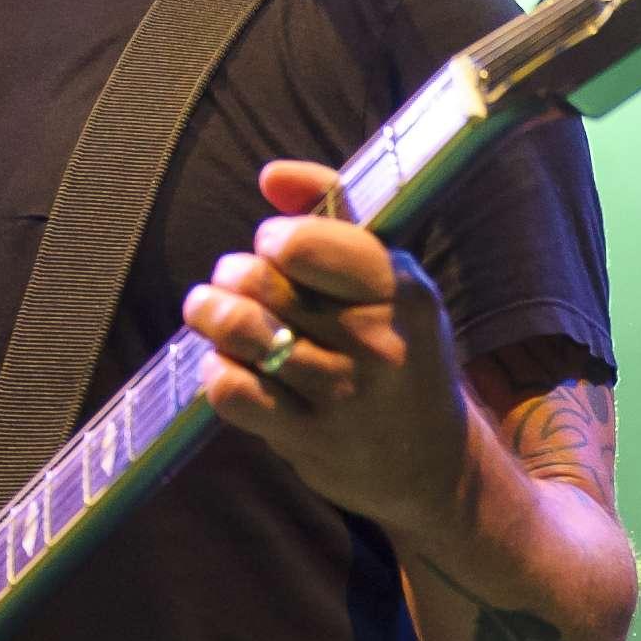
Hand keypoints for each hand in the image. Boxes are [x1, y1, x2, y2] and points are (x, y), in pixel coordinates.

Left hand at [182, 158, 476, 531]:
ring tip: (207, 308)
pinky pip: (230, 389)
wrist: (434, 465)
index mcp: (404, 292)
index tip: (277, 248)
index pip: (304, 242)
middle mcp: (377, 344)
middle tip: (236, 280)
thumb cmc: (402, 354)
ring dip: (209, 313)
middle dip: (234, 272)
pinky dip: (216, 369)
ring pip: (239, 332)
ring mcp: (341, 396)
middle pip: (261, 282)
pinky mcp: (307, 440)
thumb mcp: (392, 280)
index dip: (274, 239)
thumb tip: (271, 175)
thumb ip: (334, 215)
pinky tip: (227, 364)